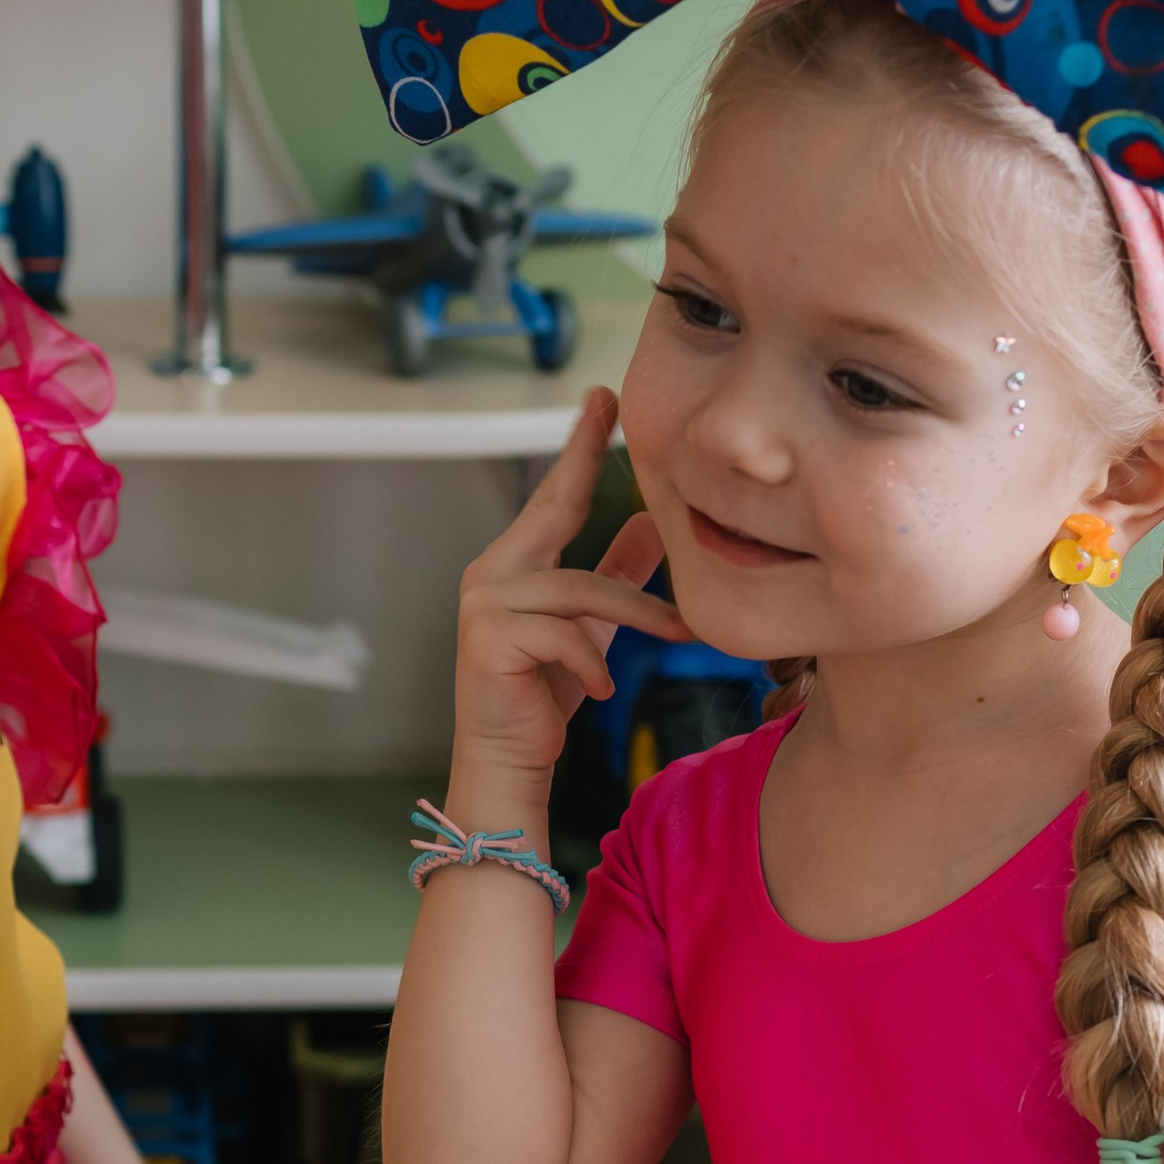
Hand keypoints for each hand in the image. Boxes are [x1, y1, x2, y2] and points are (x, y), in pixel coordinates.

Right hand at [449, 388, 687, 794]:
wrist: (508, 765)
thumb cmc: (545, 697)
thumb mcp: (591, 628)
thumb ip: (614, 575)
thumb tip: (649, 524)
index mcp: (513, 566)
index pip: (552, 497)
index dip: (579, 446)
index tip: (603, 397)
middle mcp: (489, 575)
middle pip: (555, 512)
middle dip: (583, 458)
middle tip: (619, 414)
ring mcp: (484, 605)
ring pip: (579, 589)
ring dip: (637, 612)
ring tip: (679, 634)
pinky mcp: (488, 640)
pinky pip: (564, 636)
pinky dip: (593, 664)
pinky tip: (602, 690)